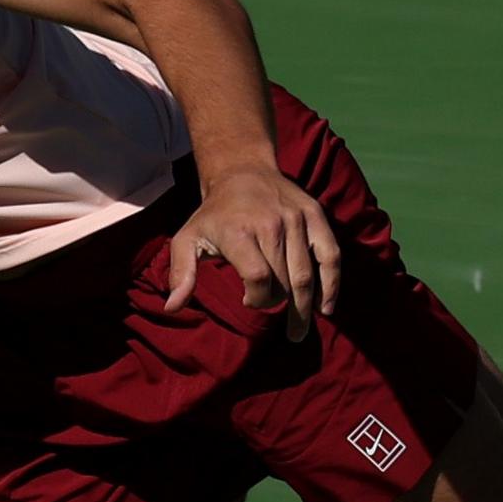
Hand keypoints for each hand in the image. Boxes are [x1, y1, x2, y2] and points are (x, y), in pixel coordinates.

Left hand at [166, 163, 342, 338]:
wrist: (243, 171)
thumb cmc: (214, 214)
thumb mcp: (187, 238)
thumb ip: (181, 273)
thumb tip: (171, 308)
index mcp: (239, 232)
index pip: (259, 278)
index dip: (258, 299)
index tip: (249, 302)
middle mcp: (271, 224)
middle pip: (285, 281)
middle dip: (281, 307)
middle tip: (281, 328)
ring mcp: (296, 219)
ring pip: (307, 274)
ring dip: (305, 307)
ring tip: (299, 330)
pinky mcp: (315, 215)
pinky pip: (330, 255)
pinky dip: (331, 284)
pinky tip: (325, 308)